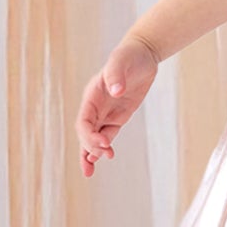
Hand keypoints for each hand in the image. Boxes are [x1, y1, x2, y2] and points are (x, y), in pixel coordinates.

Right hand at [75, 32, 159, 178]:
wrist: (142, 54)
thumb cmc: (129, 56)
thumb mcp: (121, 62)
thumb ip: (116, 75)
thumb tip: (116, 90)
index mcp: (92, 96)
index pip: (83, 121)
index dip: (89, 135)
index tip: (104, 143)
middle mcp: (95, 106)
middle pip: (86, 133)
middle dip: (92, 147)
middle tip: (107, 155)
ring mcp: (106, 112)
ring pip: (93, 137)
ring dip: (91, 153)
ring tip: (89, 172)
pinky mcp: (118, 116)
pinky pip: (107, 135)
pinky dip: (103, 147)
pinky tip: (103, 158)